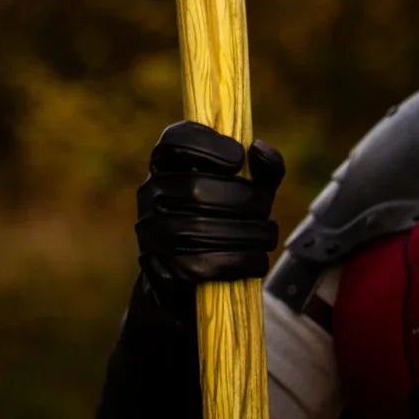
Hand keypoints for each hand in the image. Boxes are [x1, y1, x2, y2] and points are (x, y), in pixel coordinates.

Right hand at [135, 120, 283, 304]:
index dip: (206, 145)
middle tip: (266, 208)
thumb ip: (262, 167)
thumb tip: (259, 150)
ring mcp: (151, 232)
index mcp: (166, 161)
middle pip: (196, 189)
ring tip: (267, 235)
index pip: (175, 140)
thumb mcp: (245, 189)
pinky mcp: (160, 270)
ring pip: (200, 229)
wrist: (192, 277)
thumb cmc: (223, 219)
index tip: (239, 158)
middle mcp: (151, 192)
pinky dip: (239, 262)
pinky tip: (257, 260)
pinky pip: (202, 265)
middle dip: (243, 199)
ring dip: (246, 234)